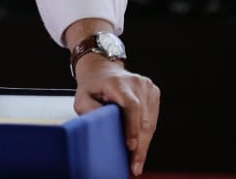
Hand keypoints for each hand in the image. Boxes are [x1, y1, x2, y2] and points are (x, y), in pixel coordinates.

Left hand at [74, 54, 159, 176]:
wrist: (102, 69)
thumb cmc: (91, 86)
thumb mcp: (81, 96)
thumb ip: (88, 109)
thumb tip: (100, 125)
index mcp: (118, 82)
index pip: (131, 106)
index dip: (132, 127)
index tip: (131, 146)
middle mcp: (136, 82)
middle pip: (143, 118)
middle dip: (139, 145)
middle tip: (134, 165)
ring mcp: (147, 86)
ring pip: (150, 122)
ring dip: (144, 143)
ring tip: (137, 162)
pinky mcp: (154, 92)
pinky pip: (153, 118)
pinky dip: (146, 134)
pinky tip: (140, 147)